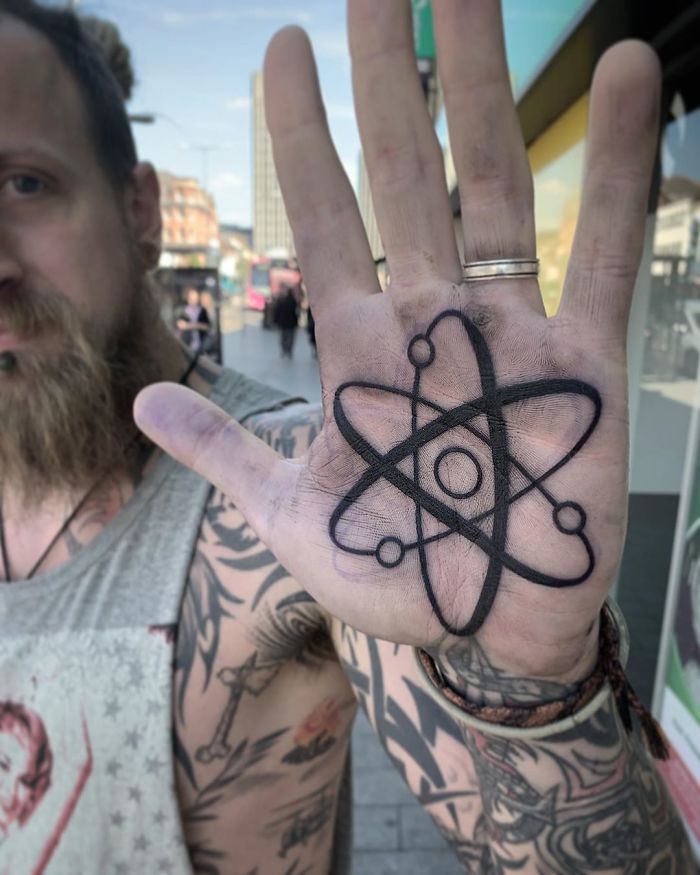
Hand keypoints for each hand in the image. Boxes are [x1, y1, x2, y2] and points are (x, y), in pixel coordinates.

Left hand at [135, 1, 659, 681]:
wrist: (485, 626)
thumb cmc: (395, 575)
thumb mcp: (290, 516)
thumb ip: (226, 451)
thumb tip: (144, 401)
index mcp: (360, 346)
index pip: (323, 214)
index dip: (302, 132)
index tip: (284, 48)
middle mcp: (430, 317)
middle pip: (406, 173)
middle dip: (393, 79)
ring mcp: (508, 329)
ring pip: (496, 188)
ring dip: (490, 93)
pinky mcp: (582, 359)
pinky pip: (603, 251)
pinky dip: (621, 170)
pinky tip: (633, 77)